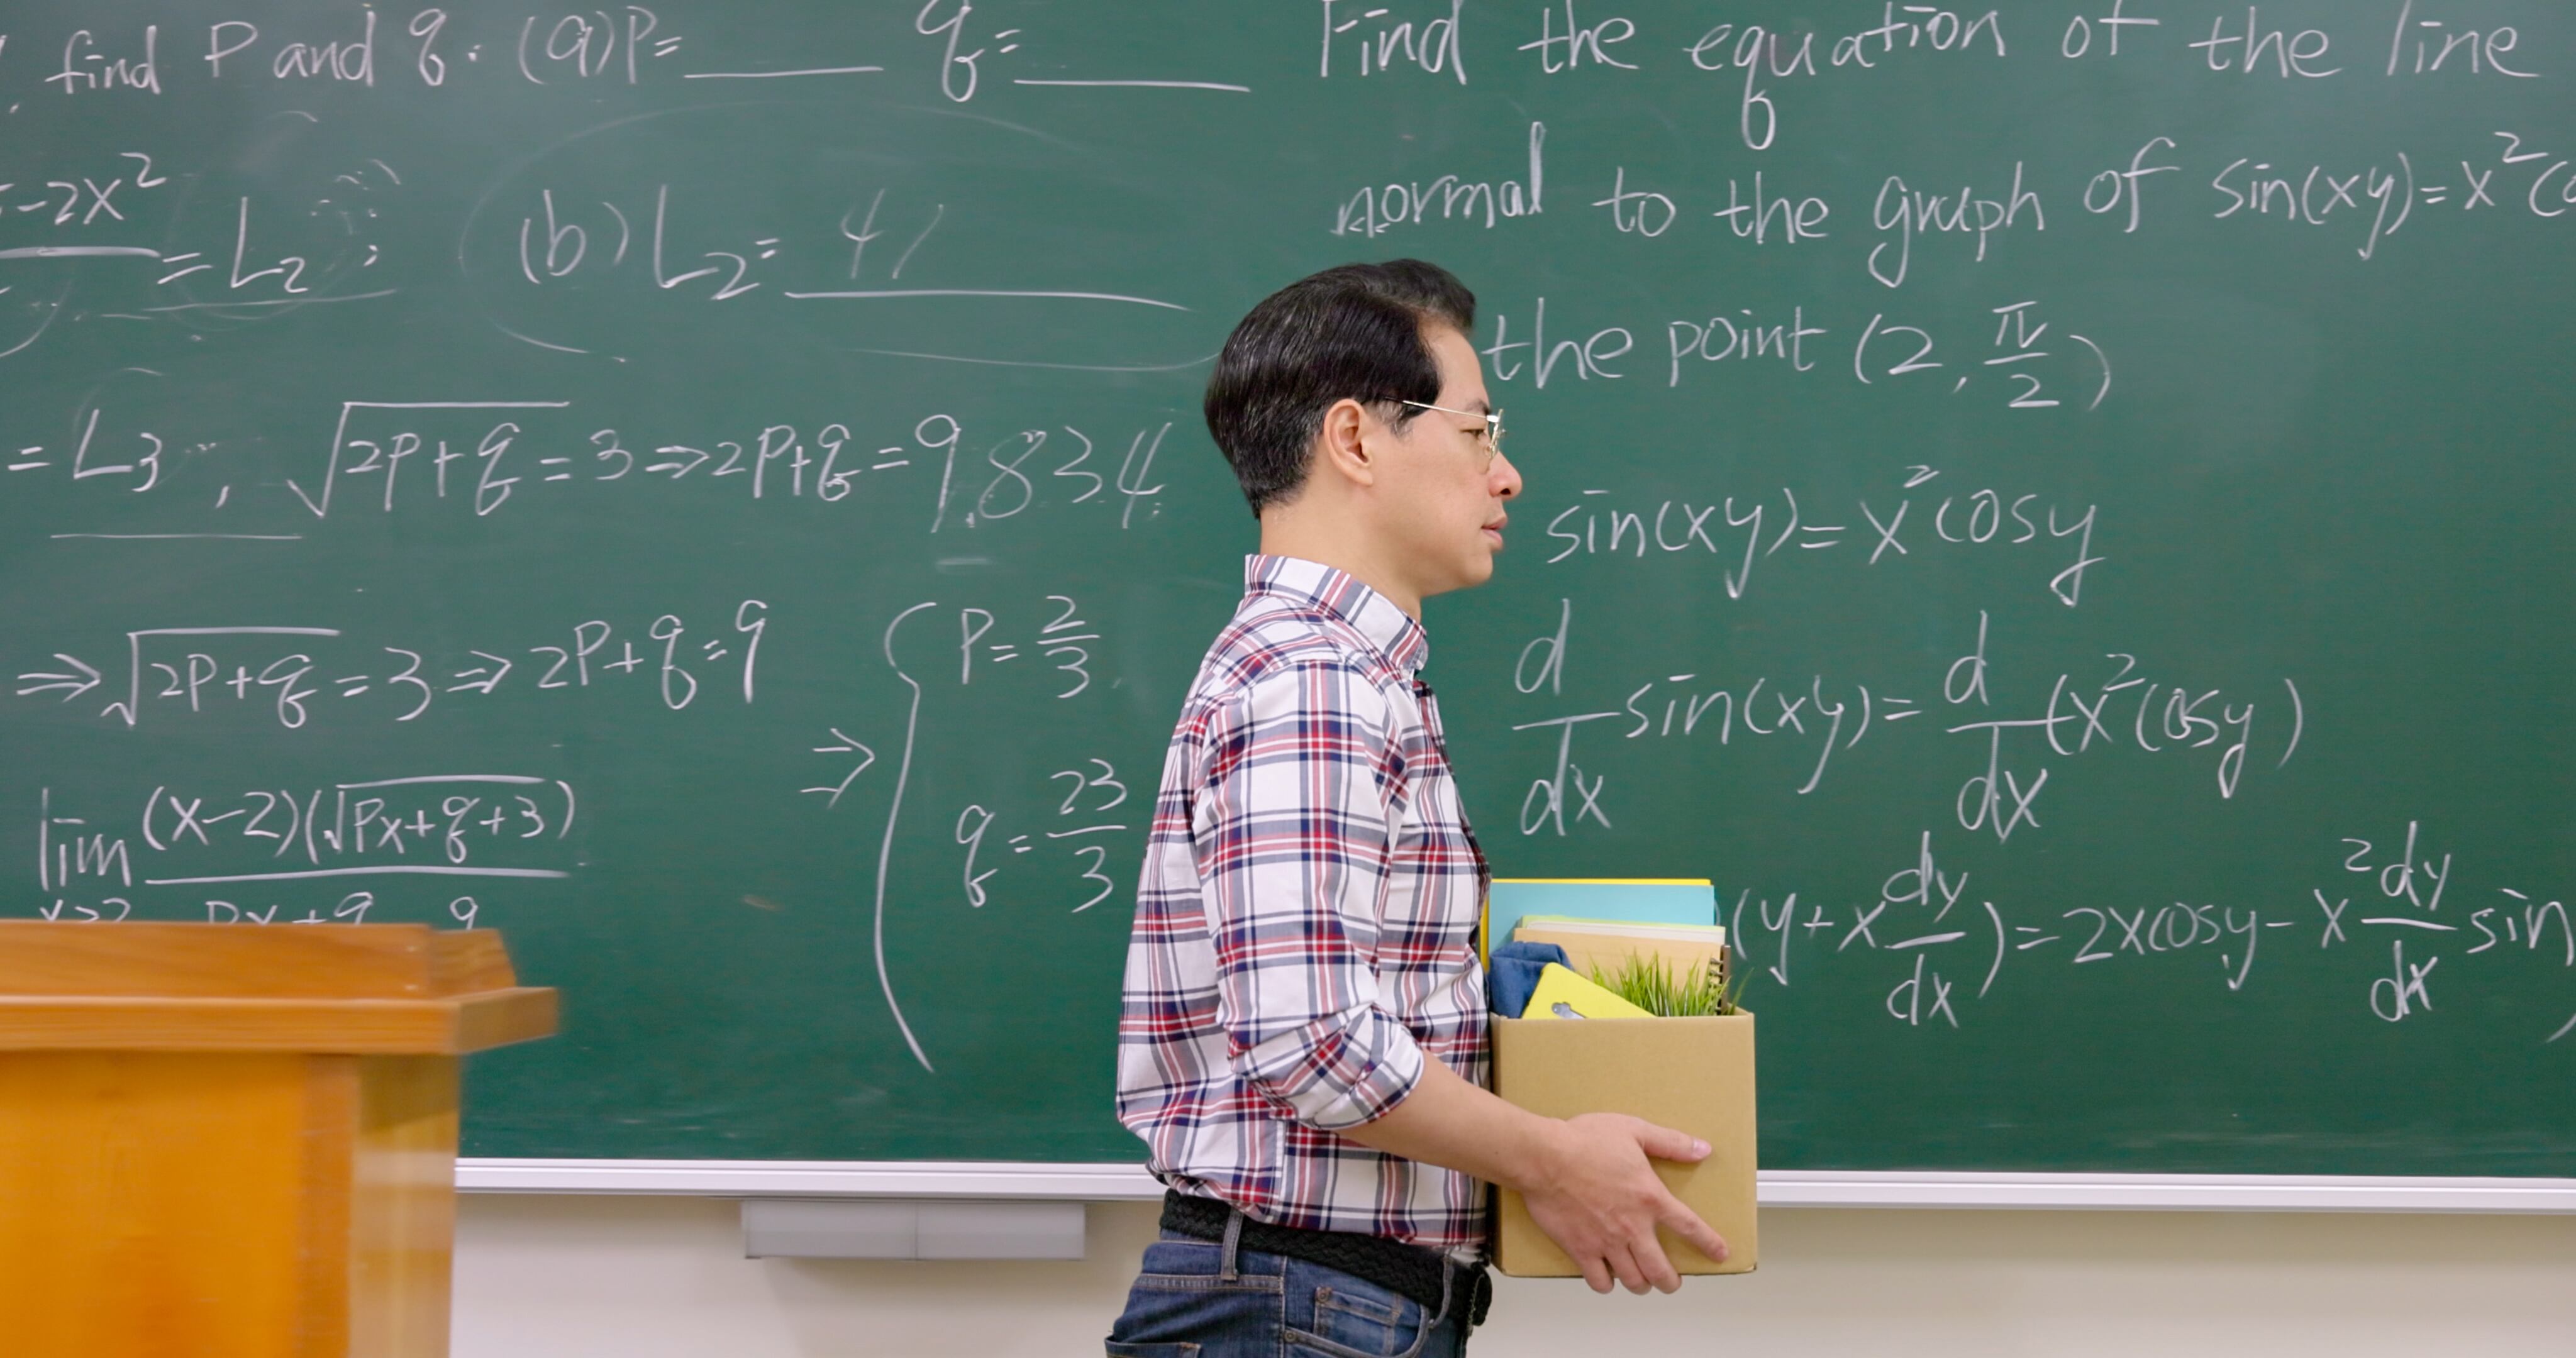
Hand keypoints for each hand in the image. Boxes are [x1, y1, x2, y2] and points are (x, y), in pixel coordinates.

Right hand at [1521, 1113, 1728, 1294]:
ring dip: (1642, 1285)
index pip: (1690, 1228)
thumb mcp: (1634, 1130)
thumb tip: (1701, 1149)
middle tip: (1671, 1281)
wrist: (1543, 1156)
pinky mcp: (1580, 1249)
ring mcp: (1606, 1242)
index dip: (1709, 1244)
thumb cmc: (1584, 1141)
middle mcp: (1632, 1227)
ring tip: (1642, 1282)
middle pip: (1662, 1271)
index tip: (1719, 1254)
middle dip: (1671, 1282)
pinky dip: (1606, 1284)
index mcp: (1650, 1198)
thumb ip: (1670, 1142)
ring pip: (1633, 1280)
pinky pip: (1599, 1281)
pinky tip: (1607, 1277)